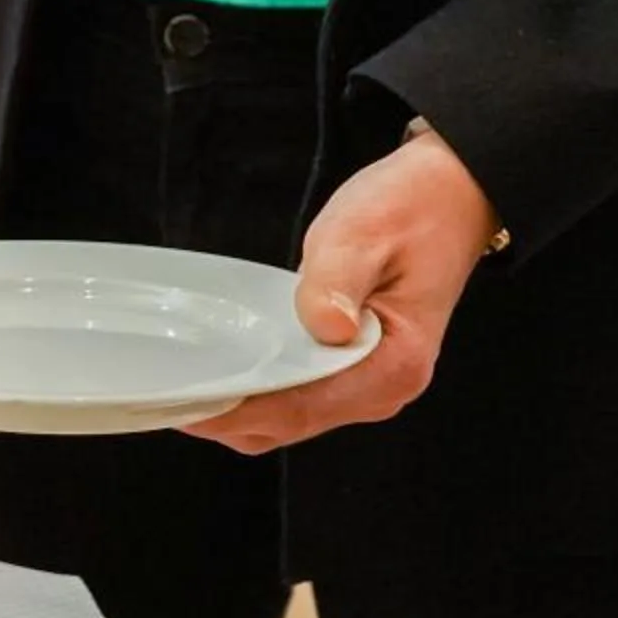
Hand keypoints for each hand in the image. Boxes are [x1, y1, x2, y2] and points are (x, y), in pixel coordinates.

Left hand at [188, 127, 502, 453]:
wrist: (451, 193)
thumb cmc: (412, 208)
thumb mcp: (364, 232)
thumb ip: (337, 280)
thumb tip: (324, 324)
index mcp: (391, 364)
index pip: (299, 406)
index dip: (237, 409)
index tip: (185, 405)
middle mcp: (384, 387)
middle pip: (288, 424)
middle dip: (227, 416)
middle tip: (166, 396)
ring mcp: (370, 383)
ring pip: (289, 417)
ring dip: (238, 408)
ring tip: (183, 387)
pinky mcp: (355, 369)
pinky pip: (298, 396)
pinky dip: (259, 392)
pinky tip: (223, 372)